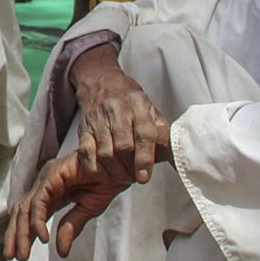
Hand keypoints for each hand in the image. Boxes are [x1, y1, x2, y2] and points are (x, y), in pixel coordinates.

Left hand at [5, 151, 134, 260]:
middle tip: (12, 258)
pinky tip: (43, 238)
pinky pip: (40, 201)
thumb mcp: (87, 210)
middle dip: (15, 235)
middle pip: (21, 211)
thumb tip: (60, 253)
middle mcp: (44, 184)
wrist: (120, 165)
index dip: (22, 235)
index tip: (18, 256)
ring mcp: (47, 178)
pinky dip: (38, 220)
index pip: (29, 215)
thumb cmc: (106, 182)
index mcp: (51, 193)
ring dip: (22, 232)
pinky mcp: (52, 175)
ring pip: (26, 208)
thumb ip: (71, 227)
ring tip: (23, 254)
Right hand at [70, 46, 169, 184]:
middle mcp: (117, 109)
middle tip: (134, 177)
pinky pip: (86, 152)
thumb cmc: (130, 101)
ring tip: (122, 177)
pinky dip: (95, 167)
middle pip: (123, 146)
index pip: (144, 134)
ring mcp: (98, 118)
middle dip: (130, 168)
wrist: (101, 83)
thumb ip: (161, 130)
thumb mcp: (150, 108)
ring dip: (115, 171)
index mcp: (138, 103)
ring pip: (105, 152)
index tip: (144, 177)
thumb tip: (175, 153)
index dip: (145, 158)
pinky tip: (104, 173)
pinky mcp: (84, 128)